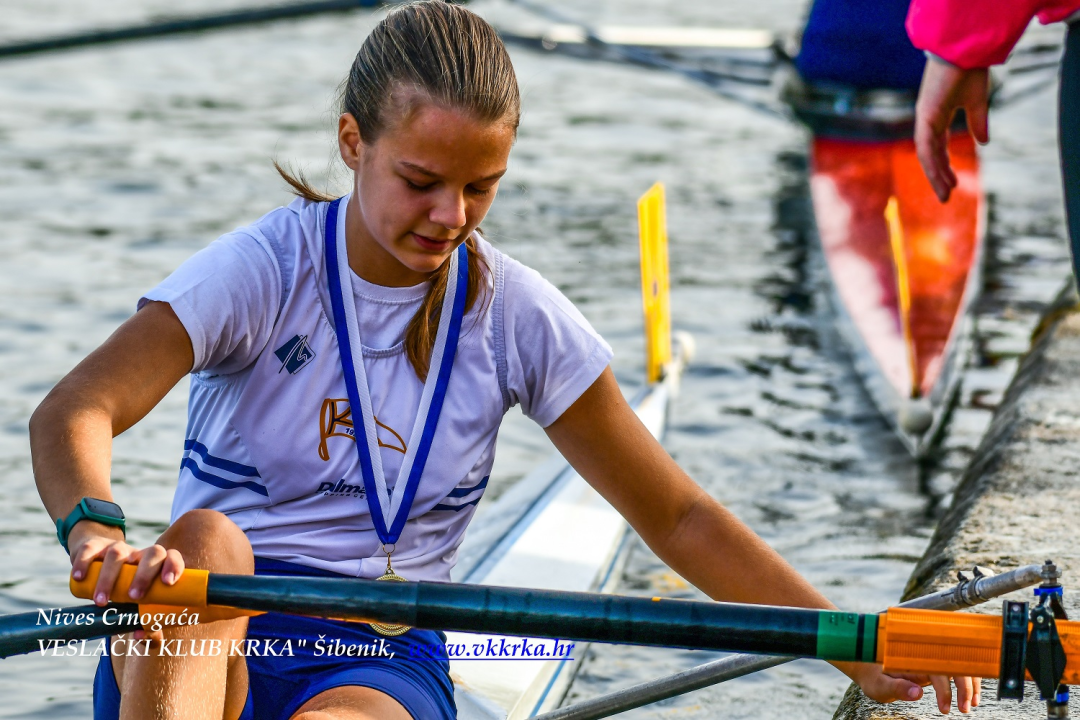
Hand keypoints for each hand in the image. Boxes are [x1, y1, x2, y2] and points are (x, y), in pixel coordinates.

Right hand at [67, 521, 185, 640]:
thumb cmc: (124, 590)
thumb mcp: (136, 606)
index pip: (172, 556)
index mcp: (156, 565)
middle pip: (152, 553)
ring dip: (109, 578)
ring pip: (118, 553)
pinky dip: (84, 563)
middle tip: (133, 597)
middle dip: (144, 575)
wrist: (95, 563)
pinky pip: (90, 550)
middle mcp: (140, 554)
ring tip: (101, 602)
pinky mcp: (95, 548)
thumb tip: (140, 635)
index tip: (168, 583)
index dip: (174, 566)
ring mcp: (118, 549)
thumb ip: (147, 626)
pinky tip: (80, 578)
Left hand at [841, 662, 980, 713]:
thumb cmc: (872, 677)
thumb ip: (896, 688)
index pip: (936, 668)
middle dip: (964, 686)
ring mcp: (931, 657)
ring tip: (970, 705)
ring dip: (970, 683)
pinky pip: (957, 668)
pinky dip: (968, 680)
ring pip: (960, 664)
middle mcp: (923, 653)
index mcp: (910, 656)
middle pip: (953, 662)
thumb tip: (917, 693)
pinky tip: (972, 696)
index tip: (945, 709)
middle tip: (965, 708)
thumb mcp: (878, 685)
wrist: (868, 667)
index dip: (944, 689)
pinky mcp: (935, 663)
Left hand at [914, 57, 989, 202]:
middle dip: (938, 176)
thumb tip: (984, 142)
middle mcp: (927, 120)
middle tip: (945, 196)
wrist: (965, 51)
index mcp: (937, 117)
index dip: (944, 167)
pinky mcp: (925, 115)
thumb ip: (978, 123)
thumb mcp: (976, 103)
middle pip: (929, 155)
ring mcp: (924, 118)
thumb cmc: (969, 71)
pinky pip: (925, 144)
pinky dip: (931, 160)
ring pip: (926, 154)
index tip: (952, 185)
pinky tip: (939, 174)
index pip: (937, 149)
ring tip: (945, 193)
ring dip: (935, 174)